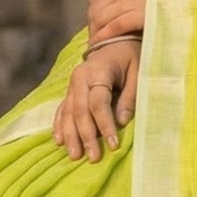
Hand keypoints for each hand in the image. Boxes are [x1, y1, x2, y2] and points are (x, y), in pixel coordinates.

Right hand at [52, 38, 139, 162]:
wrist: (116, 39)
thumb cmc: (131, 56)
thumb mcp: (138, 72)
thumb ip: (129, 97)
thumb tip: (121, 122)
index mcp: (98, 71)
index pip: (98, 103)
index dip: (105, 125)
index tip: (114, 145)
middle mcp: (80, 77)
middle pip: (80, 111)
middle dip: (86, 136)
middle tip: (93, 157)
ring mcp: (72, 84)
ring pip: (68, 112)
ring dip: (70, 135)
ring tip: (74, 156)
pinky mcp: (70, 90)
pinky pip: (62, 109)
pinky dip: (59, 125)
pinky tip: (58, 141)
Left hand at [85, 0, 155, 40]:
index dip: (94, 9)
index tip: (95, 19)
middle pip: (96, 7)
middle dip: (92, 22)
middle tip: (94, 34)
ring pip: (102, 17)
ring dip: (96, 31)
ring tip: (95, 42)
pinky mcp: (137, 14)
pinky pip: (114, 26)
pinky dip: (104, 36)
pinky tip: (99, 43)